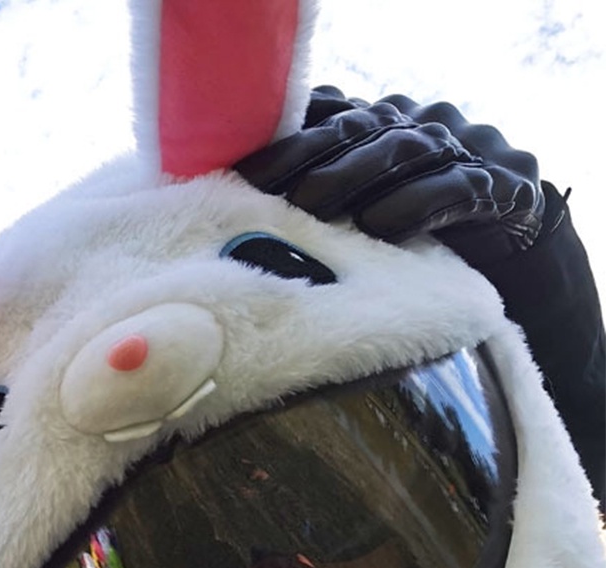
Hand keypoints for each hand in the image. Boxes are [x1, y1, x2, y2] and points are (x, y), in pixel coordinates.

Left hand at [235, 85, 543, 267]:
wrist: (513, 259)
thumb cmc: (422, 236)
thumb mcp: (367, 213)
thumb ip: (322, 195)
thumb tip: (250, 209)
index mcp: (388, 124)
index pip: (332, 118)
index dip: (287, 142)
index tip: (243, 176)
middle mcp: (425, 124)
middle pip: (361, 130)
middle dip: (310, 159)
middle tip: (269, 192)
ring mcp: (468, 148)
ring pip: (405, 150)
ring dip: (354, 176)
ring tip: (312, 205)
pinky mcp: (504, 184)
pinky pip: (459, 187)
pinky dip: (418, 204)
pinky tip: (383, 224)